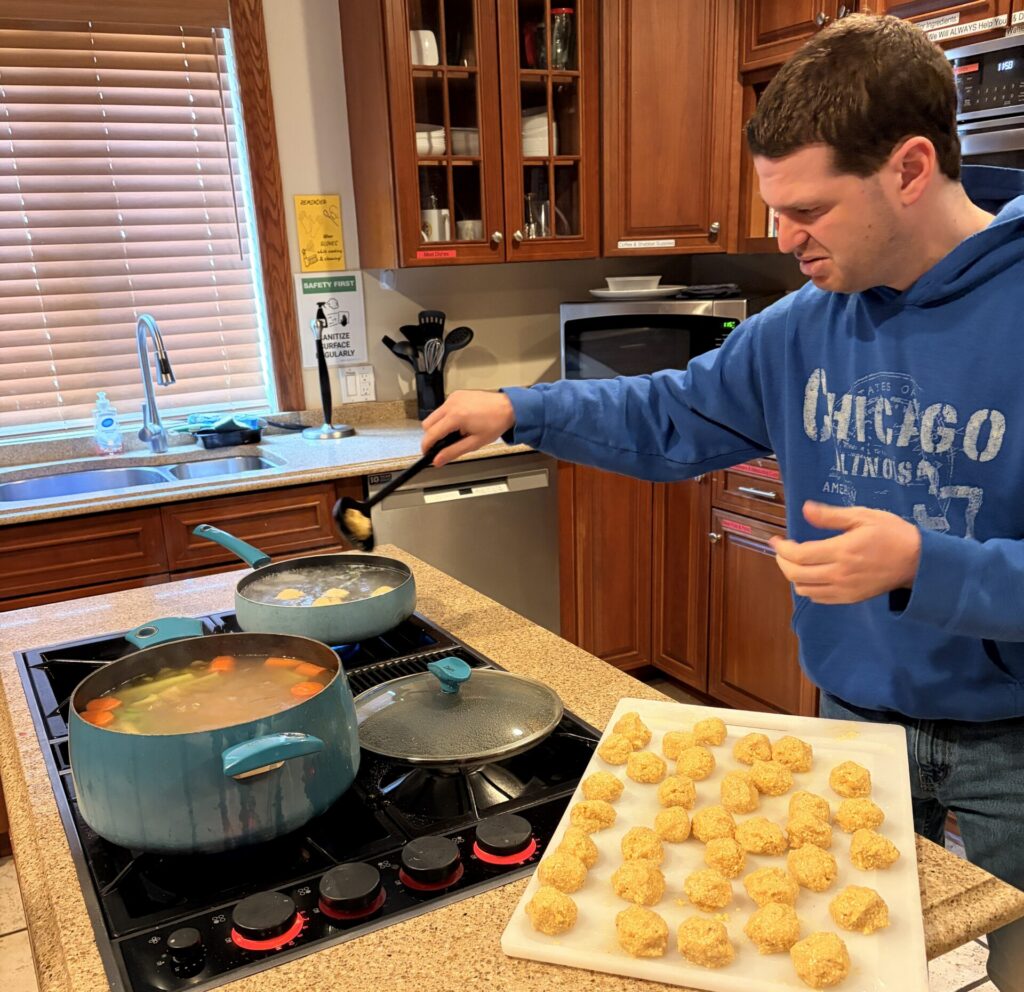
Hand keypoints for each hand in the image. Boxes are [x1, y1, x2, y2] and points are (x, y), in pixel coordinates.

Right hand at [421, 390, 515, 466]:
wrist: (508, 407)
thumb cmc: (495, 423)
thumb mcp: (474, 443)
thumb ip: (453, 452)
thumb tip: (438, 460)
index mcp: (456, 416)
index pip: (431, 433)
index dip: (426, 446)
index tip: (426, 452)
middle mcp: (452, 404)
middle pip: (427, 423)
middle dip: (431, 435)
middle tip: (442, 445)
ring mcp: (453, 397)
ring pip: (434, 415)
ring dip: (439, 426)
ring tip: (455, 433)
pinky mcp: (457, 394)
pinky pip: (443, 408)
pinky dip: (446, 417)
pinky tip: (459, 423)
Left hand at [769, 500, 921, 604]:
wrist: (919, 562)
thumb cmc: (892, 534)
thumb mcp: (863, 516)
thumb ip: (831, 516)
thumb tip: (805, 510)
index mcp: (842, 551)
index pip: (799, 555)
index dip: (781, 548)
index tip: (776, 539)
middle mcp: (840, 574)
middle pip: (795, 575)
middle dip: (781, 561)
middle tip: (781, 549)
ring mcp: (844, 590)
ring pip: (804, 589)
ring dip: (793, 575)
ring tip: (795, 561)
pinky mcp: (850, 598)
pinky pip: (819, 598)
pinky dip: (807, 587)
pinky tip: (810, 574)